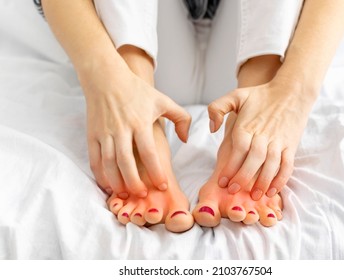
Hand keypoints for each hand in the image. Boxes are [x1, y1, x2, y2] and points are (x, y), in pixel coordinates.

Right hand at [79, 55, 190, 197]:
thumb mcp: (163, 100)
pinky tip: (107, 184)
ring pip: (109, 163)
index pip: (149, 152)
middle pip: (126, 162)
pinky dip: (100, 174)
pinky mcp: (93, 134)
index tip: (163, 185)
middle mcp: (121, 129)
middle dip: (134, 182)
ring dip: (116, 181)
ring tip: (125, 194)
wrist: (106, 78)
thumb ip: (180, 118)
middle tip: (143, 194)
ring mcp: (105, 133)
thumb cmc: (136, 90)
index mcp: (140, 122)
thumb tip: (185, 139)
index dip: (156, 171)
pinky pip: (95, 159)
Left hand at [208, 79, 314, 199]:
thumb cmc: (261, 95)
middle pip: (254, 159)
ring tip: (253, 196)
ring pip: (271, 165)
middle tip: (233, 191)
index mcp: (248, 125)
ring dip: (263, 182)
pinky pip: (287, 165)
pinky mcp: (291, 145)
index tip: (222, 181)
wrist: (292, 91)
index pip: (238, 149)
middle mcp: (264, 135)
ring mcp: (279, 141)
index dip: (230, 167)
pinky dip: (281, 179)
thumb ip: (217, 108)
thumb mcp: (236, 95)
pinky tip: (273, 190)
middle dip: (243, 177)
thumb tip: (212, 129)